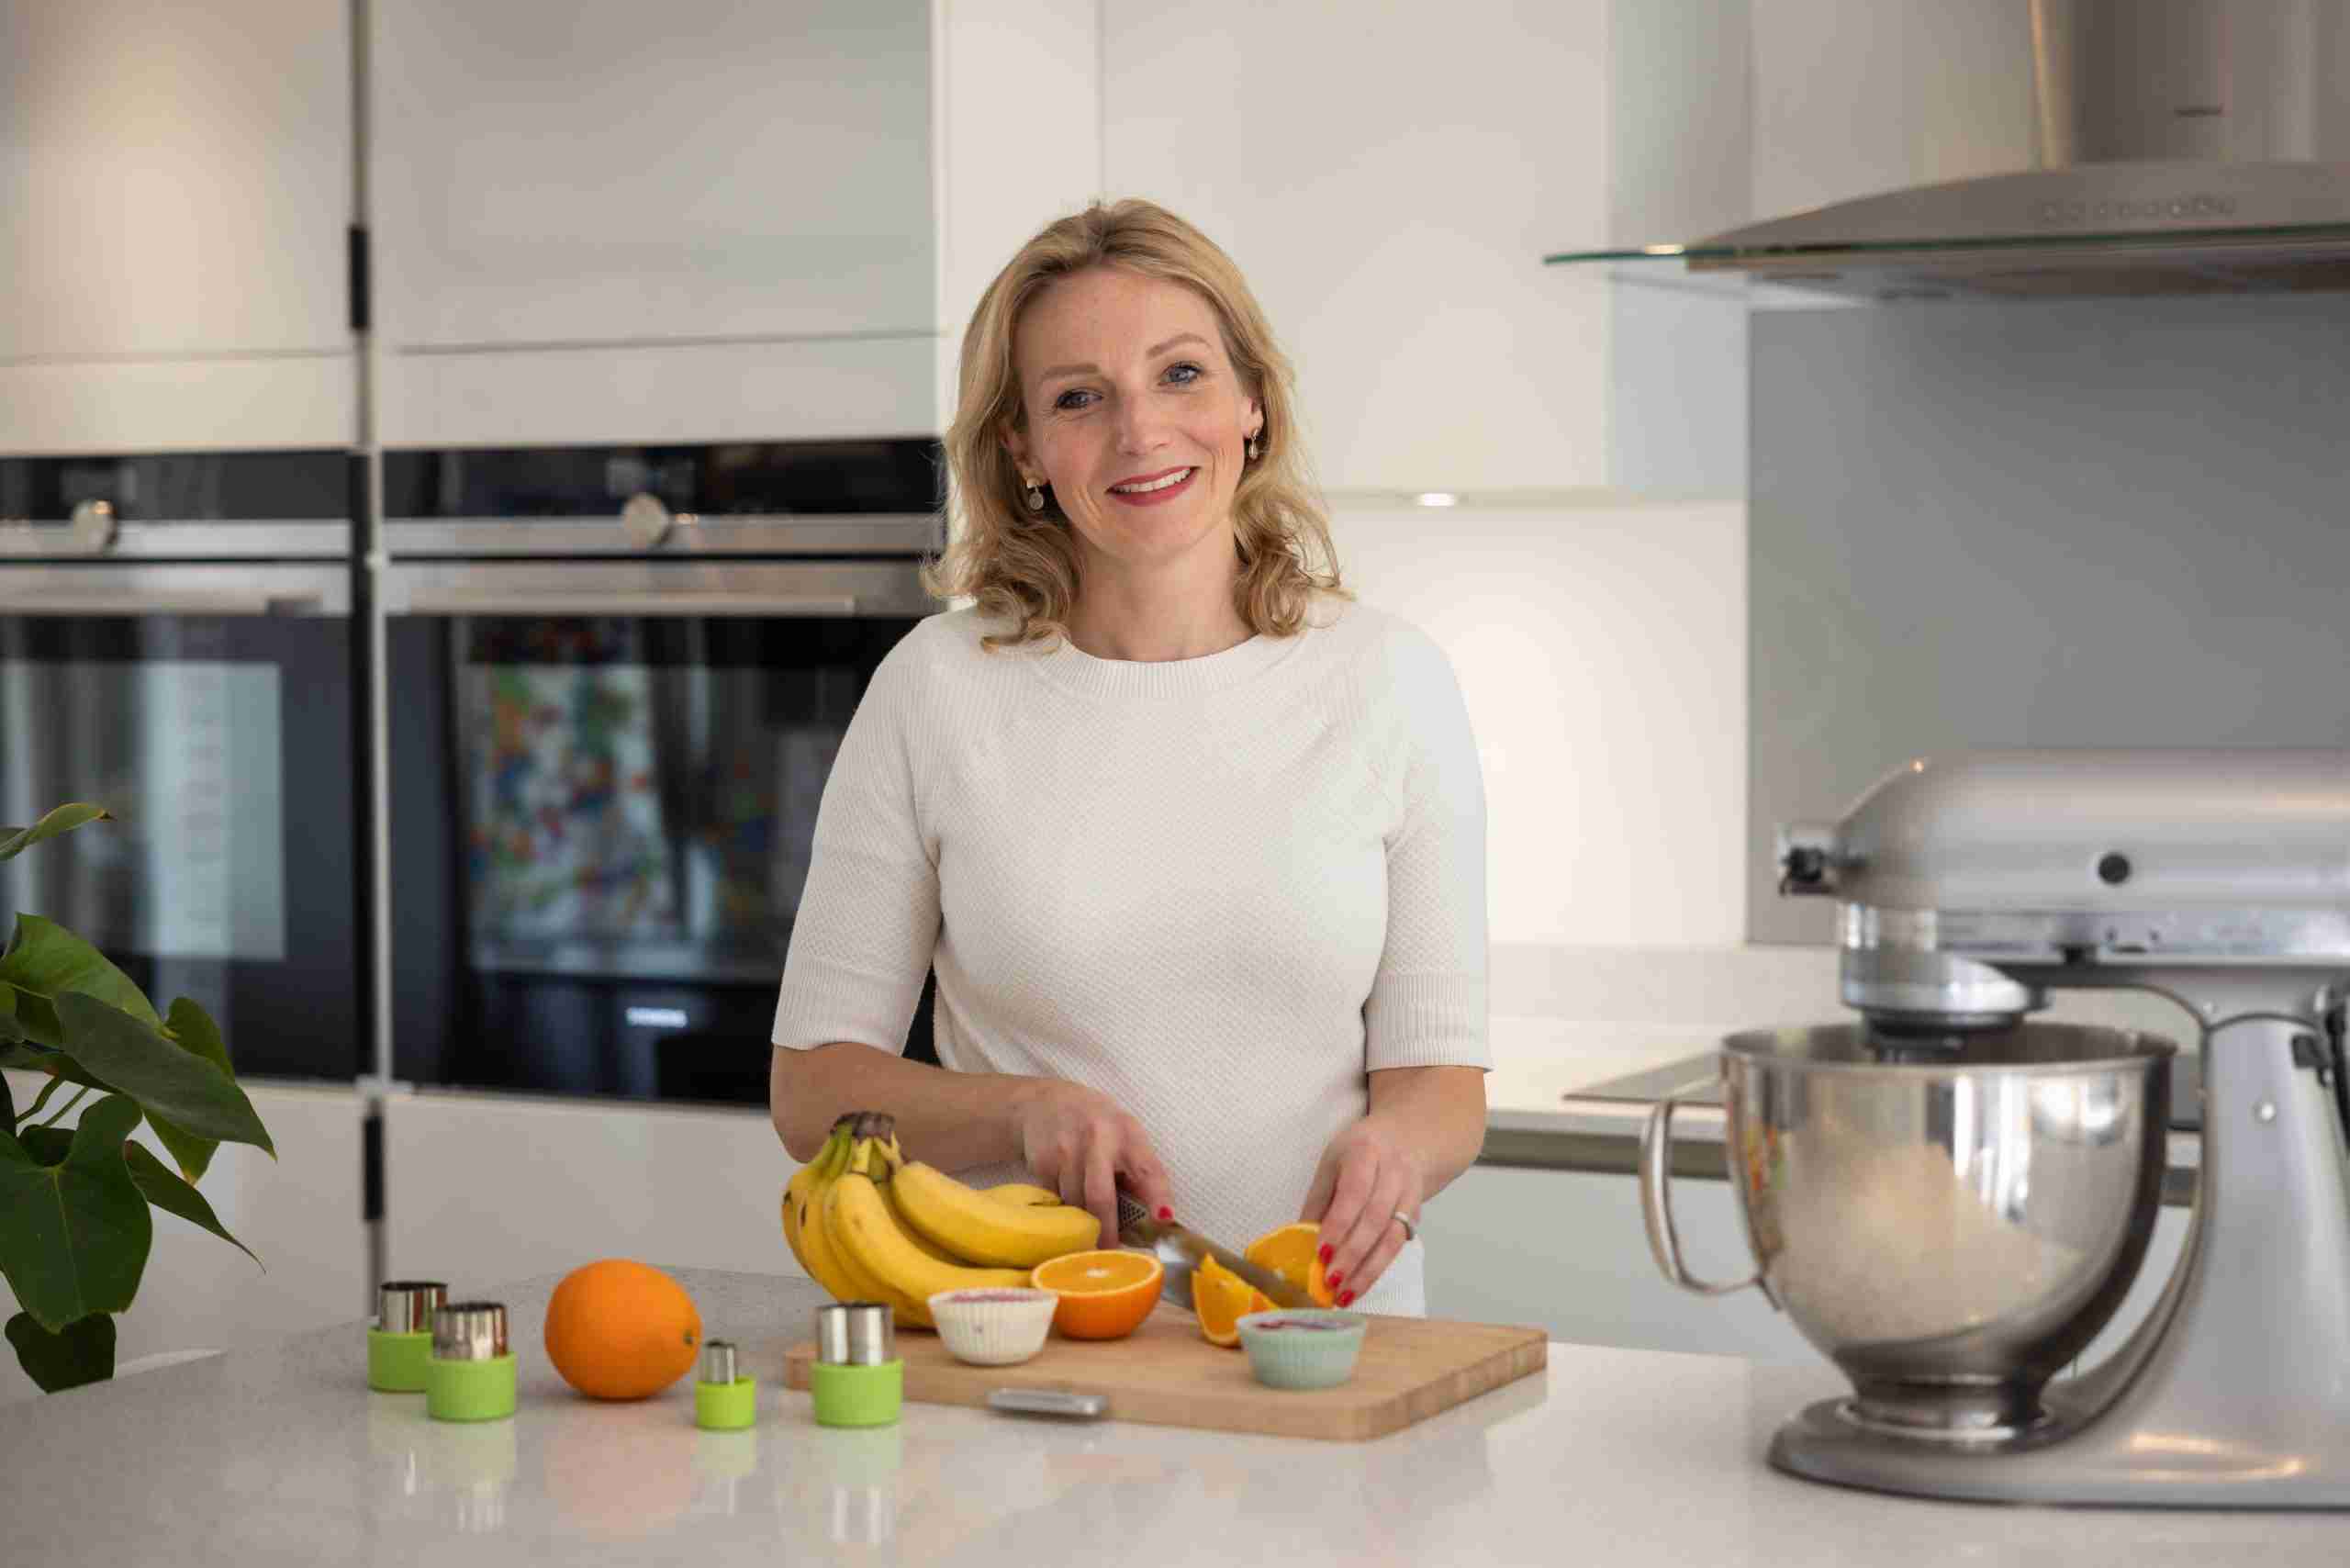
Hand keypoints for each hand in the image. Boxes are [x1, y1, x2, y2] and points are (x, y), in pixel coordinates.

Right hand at [1009, 1078, 1175, 1249]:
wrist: (1044, 1104)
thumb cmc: (1098, 1127)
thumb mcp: (1125, 1135)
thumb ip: (1139, 1170)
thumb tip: (1155, 1219)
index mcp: (1128, 1134)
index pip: (1147, 1168)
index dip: (1157, 1195)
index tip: (1164, 1219)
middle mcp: (1098, 1139)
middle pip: (1101, 1196)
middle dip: (1107, 1230)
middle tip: (1111, 1256)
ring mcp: (1066, 1150)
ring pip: (1076, 1204)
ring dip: (1084, 1224)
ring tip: (1089, 1233)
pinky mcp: (1042, 1162)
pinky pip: (1056, 1201)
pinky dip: (1064, 1212)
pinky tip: (1067, 1209)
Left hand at [1299, 1118, 1422, 1306]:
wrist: (1407, 1140)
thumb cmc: (1358, 1152)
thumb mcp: (1331, 1164)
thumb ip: (1318, 1201)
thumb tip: (1300, 1244)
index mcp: (1366, 1152)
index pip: (1355, 1191)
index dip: (1339, 1224)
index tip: (1321, 1252)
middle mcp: (1394, 1172)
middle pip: (1376, 1218)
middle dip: (1352, 1254)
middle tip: (1330, 1281)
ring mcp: (1410, 1193)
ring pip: (1392, 1237)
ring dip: (1368, 1271)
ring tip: (1344, 1295)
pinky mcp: (1416, 1214)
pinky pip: (1399, 1245)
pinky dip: (1378, 1268)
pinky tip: (1359, 1285)